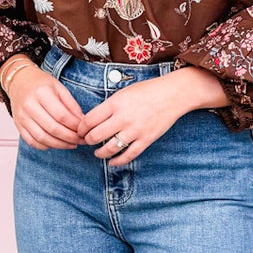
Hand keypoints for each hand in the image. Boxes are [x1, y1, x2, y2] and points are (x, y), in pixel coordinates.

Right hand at [4, 58, 83, 148]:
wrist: (19, 82)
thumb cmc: (41, 84)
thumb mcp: (59, 88)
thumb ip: (71, 105)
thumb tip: (82, 122)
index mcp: (41, 93)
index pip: (61, 115)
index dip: (75, 126)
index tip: (84, 130)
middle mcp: (29, 105)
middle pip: (52, 128)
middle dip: (70, 137)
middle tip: (81, 140)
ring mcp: (21, 117)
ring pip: (42, 138)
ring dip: (60, 144)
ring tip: (71, 144)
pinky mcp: (18, 126)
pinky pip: (32, 142)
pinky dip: (46, 146)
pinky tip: (56, 143)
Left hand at [80, 66, 227, 167]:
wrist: (172, 94)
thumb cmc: (147, 91)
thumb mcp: (123, 93)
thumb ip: (108, 106)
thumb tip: (92, 121)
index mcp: (115, 103)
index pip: (89, 120)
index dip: (81, 128)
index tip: (80, 131)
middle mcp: (123, 118)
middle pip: (96, 136)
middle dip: (88, 140)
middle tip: (87, 141)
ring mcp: (135, 130)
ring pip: (109, 149)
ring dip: (100, 153)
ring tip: (97, 152)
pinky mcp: (146, 140)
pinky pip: (128, 155)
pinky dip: (117, 161)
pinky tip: (112, 161)